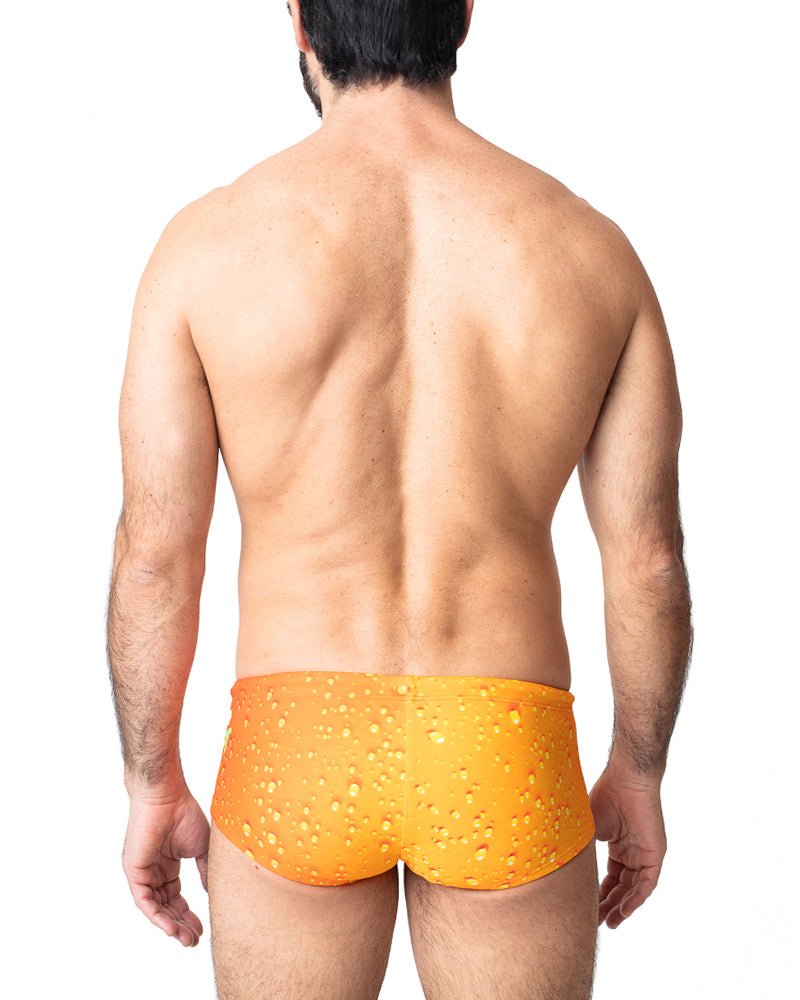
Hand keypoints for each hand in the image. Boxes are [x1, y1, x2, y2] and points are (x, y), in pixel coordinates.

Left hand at [122, 783, 209, 946]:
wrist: (167, 797)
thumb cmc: (184, 814)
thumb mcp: (201, 848)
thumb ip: (205, 871)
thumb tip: (213, 893)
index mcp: (168, 864)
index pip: (176, 896)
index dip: (189, 913)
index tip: (202, 928)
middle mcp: (154, 870)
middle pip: (167, 905)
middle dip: (181, 924)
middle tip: (194, 940)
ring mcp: (143, 871)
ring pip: (155, 907)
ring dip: (170, 924)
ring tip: (185, 938)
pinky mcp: (134, 871)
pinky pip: (144, 901)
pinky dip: (157, 915)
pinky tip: (170, 927)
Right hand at [589, 763, 666, 928]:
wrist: (626, 780)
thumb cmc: (605, 796)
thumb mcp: (587, 828)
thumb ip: (580, 849)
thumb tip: (559, 867)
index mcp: (616, 845)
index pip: (609, 877)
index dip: (598, 894)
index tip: (586, 908)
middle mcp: (631, 852)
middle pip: (621, 887)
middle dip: (608, 905)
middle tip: (595, 921)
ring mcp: (644, 854)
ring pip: (634, 889)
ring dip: (622, 908)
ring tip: (608, 923)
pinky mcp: (655, 855)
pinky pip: (647, 884)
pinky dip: (635, 899)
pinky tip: (623, 911)